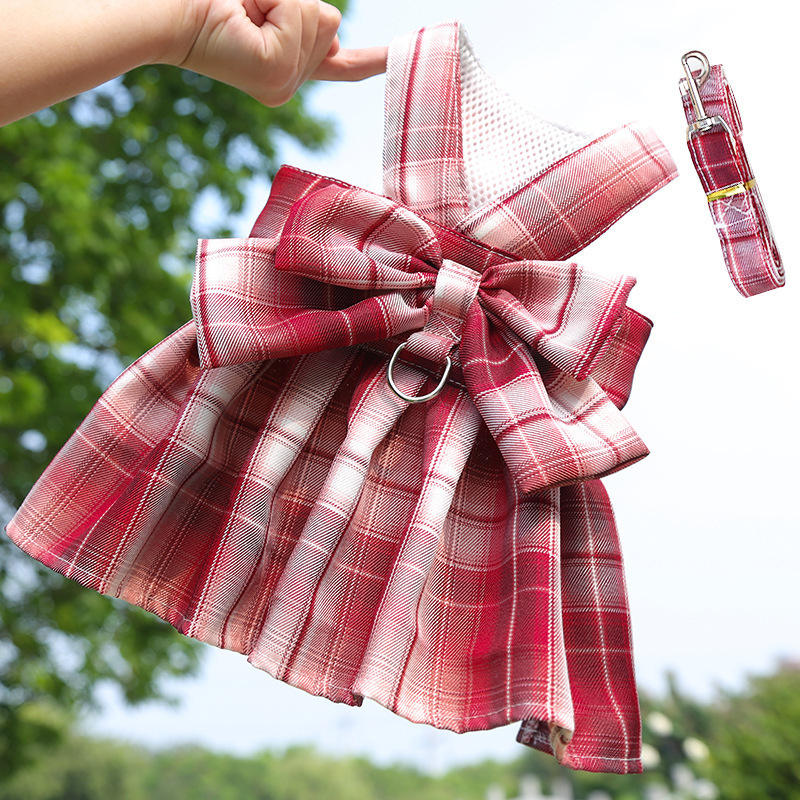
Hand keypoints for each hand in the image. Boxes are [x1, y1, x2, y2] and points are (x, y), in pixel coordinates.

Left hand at [171, 0, 387, 106]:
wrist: (166, 12)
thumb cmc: (213, 3)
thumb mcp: (273, 5)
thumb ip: (305, 18)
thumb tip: (332, 28)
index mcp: (286, 73)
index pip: (343, 66)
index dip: (376, 62)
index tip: (405, 57)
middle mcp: (287, 87)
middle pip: (332, 24)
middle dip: (295, 3)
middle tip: (250, 11)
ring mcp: (284, 86)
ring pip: (322, 19)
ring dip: (284, 1)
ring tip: (245, 14)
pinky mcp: (276, 74)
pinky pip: (303, 17)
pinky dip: (280, 4)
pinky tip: (248, 19)